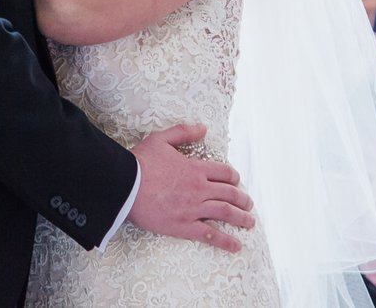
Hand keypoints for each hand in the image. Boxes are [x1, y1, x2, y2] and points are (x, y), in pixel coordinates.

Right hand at [129, 124, 254, 252]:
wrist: (125, 186)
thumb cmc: (140, 162)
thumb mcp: (161, 139)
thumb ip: (183, 132)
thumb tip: (203, 128)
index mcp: (195, 169)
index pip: (224, 173)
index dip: (233, 177)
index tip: (237, 181)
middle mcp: (199, 189)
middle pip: (229, 194)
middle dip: (242, 199)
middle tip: (249, 204)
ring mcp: (193, 208)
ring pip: (225, 213)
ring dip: (241, 218)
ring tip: (250, 222)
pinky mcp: (184, 226)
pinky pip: (210, 235)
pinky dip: (225, 241)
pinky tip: (236, 246)